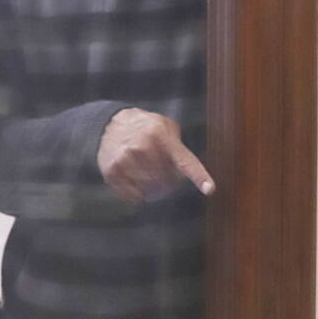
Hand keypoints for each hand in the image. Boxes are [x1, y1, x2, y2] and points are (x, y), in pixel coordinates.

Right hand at [97, 107, 214, 202]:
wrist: (108, 124)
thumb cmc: (143, 127)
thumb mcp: (164, 125)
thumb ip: (177, 145)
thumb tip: (186, 171)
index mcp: (160, 135)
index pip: (184, 160)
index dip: (198, 176)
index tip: (209, 189)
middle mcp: (143, 147)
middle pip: (168, 181)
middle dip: (170, 183)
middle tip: (166, 179)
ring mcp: (126, 159)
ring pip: (150, 189)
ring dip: (154, 190)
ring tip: (151, 181)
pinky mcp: (112, 171)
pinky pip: (132, 195)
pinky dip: (138, 195)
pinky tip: (137, 185)